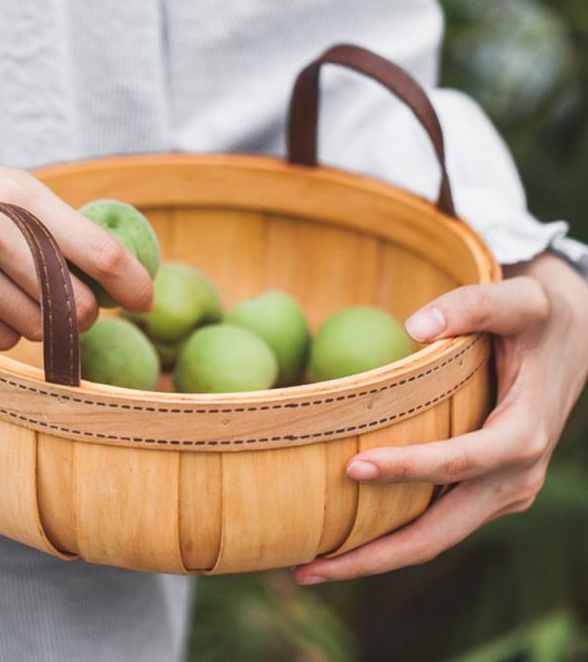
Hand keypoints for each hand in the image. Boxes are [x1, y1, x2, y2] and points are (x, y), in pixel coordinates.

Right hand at [0, 133, 153, 347]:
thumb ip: (50, 220)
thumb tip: (104, 264)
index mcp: (21, 196)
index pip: (100, 252)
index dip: (134, 284)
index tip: (145, 300)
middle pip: (75, 307)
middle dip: (86, 313)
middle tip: (78, 302)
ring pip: (35, 328)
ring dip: (40, 320)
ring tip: (11, 287)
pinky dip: (1, 328)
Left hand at [294, 253, 587, 583]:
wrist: (572, 343)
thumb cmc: (541, 320)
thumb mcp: (518, 300)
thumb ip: (471, 306)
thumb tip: (413, 328)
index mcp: (523, 435)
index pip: (461, 462)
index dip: (410, 470)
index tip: (354, 470)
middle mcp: (514, 477)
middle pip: (440, 532)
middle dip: (375, 555)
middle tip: (307, 568)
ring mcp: (500, 492)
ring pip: (435, 539)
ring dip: (377, 557)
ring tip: (310, 568)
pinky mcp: (484, 491)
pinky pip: (437, 522)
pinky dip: (392, 537)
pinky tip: (345, 537)